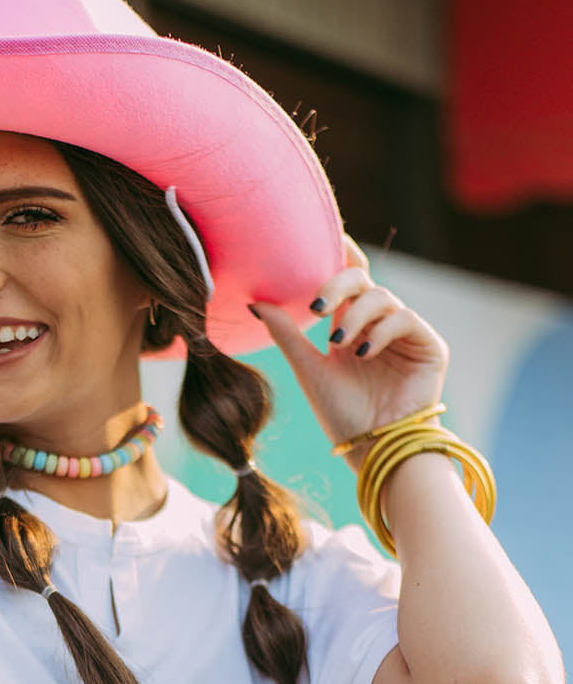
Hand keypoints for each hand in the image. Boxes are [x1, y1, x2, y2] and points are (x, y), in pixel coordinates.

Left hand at [248, 235, 448, 466]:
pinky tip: (363, 352)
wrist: (372, 448)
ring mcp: (406, 334)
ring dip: (356, 317)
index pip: (347, 278)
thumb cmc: (341, 415)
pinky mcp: (429, 346)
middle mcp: (379, 324)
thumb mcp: (308, 369)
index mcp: (350, 324)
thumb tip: (254, 302)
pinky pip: (406, 319)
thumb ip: (286, 334)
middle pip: (362, 279)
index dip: (338, 252)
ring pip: (383, 298)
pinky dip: (382, 331)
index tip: (316, 235)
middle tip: (315, 305)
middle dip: (337, 285)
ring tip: (338, 345)